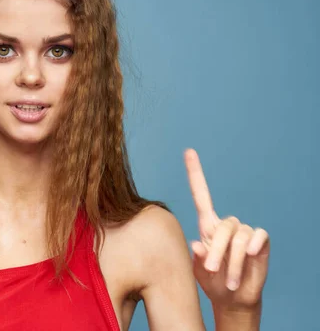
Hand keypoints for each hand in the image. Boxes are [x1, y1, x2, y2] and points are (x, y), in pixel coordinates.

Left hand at [185, 148, 269, 310]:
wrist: (233, 297)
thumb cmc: (213, 281)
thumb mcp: (199, 271)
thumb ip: (197, 259)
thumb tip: (196, 245)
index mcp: (207, 225)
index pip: (201, 195)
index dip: (195, 174)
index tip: (188, 151)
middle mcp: (225, 224)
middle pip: (221, 227)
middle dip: (217, 251)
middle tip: (213, 270)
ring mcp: (244, 230)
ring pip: (238, 237)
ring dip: (233, 261)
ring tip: (228, 279)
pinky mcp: (260, 240)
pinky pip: (258, 236)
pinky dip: (252, 249)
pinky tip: (251, 257)